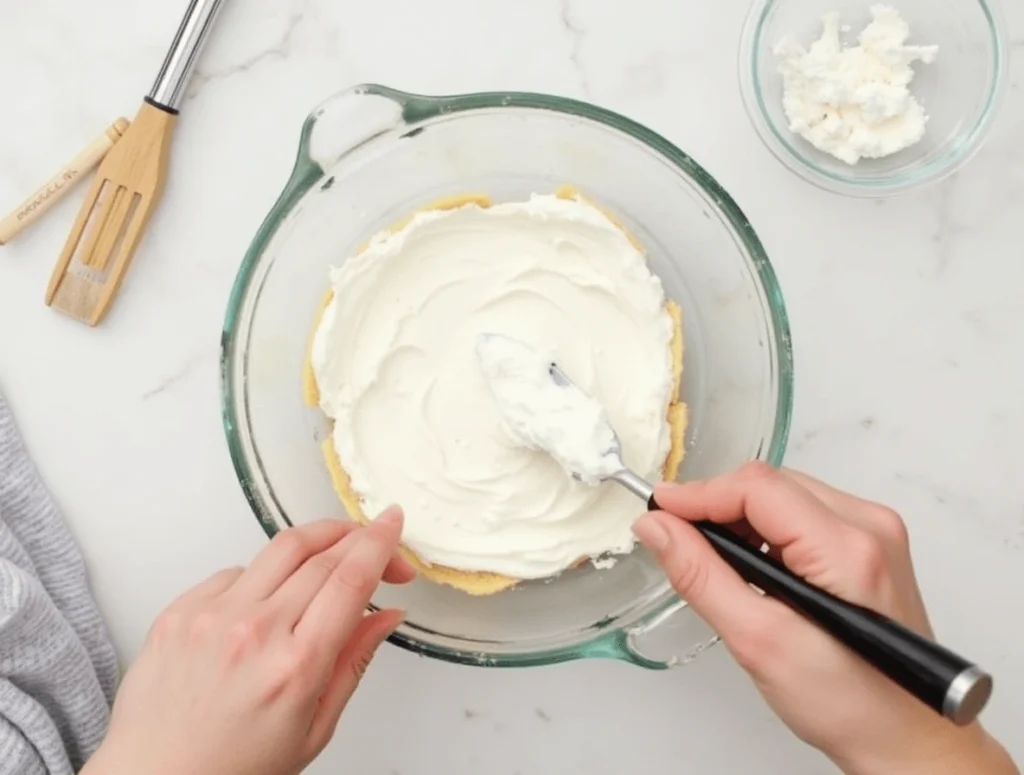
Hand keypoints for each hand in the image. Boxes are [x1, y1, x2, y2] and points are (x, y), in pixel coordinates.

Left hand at [84, 510, 415, 774]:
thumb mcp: (314, 728)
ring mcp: (211, 616)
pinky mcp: (180, 609)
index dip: (379, 543)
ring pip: (279, 548)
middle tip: (374, 547)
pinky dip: (264, 576)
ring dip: (316, 542)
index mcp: (295, 666)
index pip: (350, 579)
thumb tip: (386, 615)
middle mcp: (253, 632)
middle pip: (321, 553)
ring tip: (328, 557)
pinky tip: (267, 603)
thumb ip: (353, 662)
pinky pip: (236, 570)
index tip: (392, 524)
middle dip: (358, 539)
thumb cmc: (232, 768)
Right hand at [634, 465, 1017, 774]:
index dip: (700, 494)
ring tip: (718, 563)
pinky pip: (804, 512)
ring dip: (741, 519)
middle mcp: (870, 527)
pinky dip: (767, 531)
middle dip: (717, 506)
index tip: (658, 510)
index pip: (757, 488)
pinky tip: (754, 566)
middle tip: (678, 538)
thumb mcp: (758, 641)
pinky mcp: (871, 543)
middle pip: (771, 484)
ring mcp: (875, 532)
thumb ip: (701, 576)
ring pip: (785, 494)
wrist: (907, 737)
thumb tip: (658, 528)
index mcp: (848, 549)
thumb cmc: (850, 703)